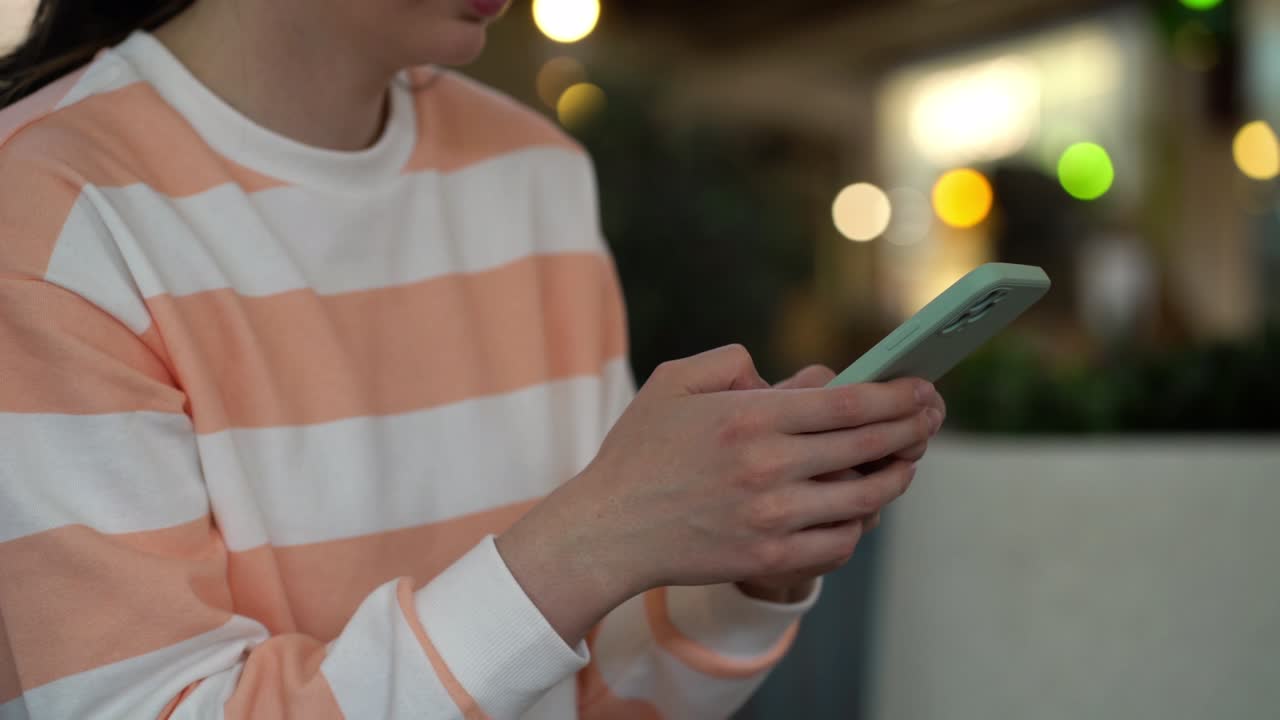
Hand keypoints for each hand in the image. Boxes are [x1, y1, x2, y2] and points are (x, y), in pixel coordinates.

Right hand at [496, 346, 939, 642]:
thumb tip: (796, 377)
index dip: (896, 395)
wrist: (608, 530)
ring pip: (864, 497)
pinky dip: (860, 524)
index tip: (922, 388)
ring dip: (897, 476)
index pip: (849, 404)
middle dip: (913, 427)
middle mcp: (768, 466)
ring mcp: (772, 517)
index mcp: (750, 417)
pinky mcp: (769, 556)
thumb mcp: (674, 383)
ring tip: (907, 461)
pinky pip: (840, 543)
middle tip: (932, 416)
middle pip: (869, 446)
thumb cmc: (639, 452)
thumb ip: (733, 362)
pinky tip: (864, 508)